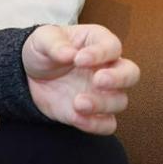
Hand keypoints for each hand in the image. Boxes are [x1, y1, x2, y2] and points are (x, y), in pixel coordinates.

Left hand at [21, 24, 139, 134]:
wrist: (31, 75)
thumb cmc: (44, 50)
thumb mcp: (42, 39)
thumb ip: (55, 45)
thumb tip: (68, 54)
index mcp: (98, 42)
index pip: (112, 46)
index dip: (100, 53)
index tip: (78, 59)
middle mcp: (107, 67)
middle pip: (131, 73)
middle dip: (119, 79)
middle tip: (98, 81)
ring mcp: (104, 92)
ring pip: (120, 101)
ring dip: (102, 104)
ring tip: (77, 102)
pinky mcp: (94, 113)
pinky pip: (107, 124)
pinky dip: (95, 124)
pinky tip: (76, 118)